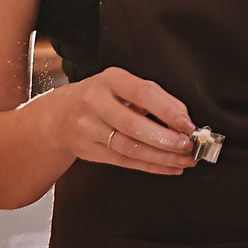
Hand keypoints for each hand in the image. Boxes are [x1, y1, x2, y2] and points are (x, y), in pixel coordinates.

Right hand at [54, 66, 197, 175]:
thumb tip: (182, 116)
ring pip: (130, 148)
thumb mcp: (122, 85)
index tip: (188, 124)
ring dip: (162, 157)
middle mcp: (95, 103)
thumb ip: (153, 96)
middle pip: (134, 126)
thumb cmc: (100, 97)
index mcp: (110, 80)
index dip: (168, 110)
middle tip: (188, 146)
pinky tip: (168, 167)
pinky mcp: (88, 150)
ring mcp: (88, 128)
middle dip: (166, 139)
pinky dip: (150, 166)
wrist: (60, 115)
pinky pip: (124, 161)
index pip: (143, 93)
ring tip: (183, 160)